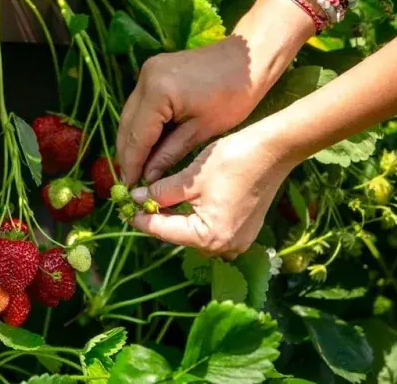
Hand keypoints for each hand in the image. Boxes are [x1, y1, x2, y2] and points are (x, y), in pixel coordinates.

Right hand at [116, 0, 314, 185]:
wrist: (248, 59)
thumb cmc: (234, 95)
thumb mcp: (202, 130)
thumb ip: (170, 153)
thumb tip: (148, 176)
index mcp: (158, 93)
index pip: (137, 136)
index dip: (132, 163)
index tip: (129, 186)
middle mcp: (145, 79)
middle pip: (127, 124)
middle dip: (127, 153)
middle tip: (128, 180)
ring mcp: (146, 72)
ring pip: (129, 114)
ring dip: (131, 139)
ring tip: (136, 166)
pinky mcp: (151, 71)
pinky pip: (139, 104)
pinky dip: (141, 124)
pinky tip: (145, 142)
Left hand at [127, 125, 295, 257]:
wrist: (273, 150)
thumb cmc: (232, 162)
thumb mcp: (189, 179)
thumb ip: (160, 193)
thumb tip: (135, 199)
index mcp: (209, 237)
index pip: (163, 231)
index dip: (140, 219)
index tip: (122, 209)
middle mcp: (224, 247)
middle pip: (177, 235)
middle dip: (156, 218)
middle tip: (135, 202)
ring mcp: (236, 241)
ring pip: (192, 233)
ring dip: (173, 218)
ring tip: (152, 200)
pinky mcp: (242, 231)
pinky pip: (208, 229)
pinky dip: (192, 217)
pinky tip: (178, 202)